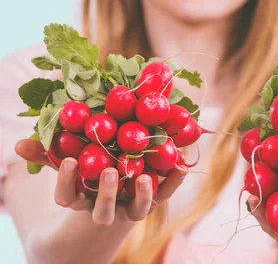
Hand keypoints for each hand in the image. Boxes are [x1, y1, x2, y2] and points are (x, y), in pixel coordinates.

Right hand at [15, 138, 187, 225]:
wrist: (114, 204)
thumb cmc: (87, 176)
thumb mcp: (69, 165)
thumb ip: (48, 154)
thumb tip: (19, 144)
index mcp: (82, 200)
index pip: (68, 197)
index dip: (67, 181)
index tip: (70, 161)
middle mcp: (107, 208)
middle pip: (103, 209)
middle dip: (106, 192)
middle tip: (109, 171)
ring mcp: (131, 207)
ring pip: (136, 209)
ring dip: (141, 194)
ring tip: (143, 176)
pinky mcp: (152, 201)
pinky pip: (164, 194)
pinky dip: (173, 182)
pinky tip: (181, 166)